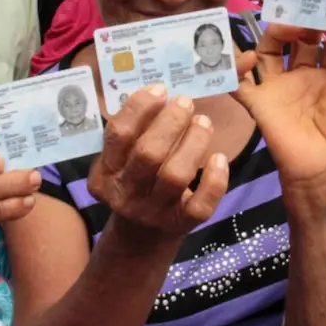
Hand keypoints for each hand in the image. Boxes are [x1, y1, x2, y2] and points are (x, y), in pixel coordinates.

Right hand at [87, 84, 228, 242]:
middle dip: (171, 122)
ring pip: (175, 175)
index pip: (118, 135)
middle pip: (148, 154)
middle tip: (185, 102)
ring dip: (194, 142)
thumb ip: (133, 132)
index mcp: (105, 173)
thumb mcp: (122, 161)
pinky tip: (220, 158)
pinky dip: (214, 179)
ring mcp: (153, 212)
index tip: (160, 89)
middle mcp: (125, 194)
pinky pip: (201, 204)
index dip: (139, 107)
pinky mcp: (180, 224)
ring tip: (203, 122)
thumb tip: (159, 92)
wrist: (141, 236)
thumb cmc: (135, 182)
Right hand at [232, 19, 325, 210]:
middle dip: (298, 19)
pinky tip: (240, 56)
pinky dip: (234, 68)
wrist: (321, 174)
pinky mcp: (258, 103)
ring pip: (268, 51)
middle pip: (295, 38)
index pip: (325, 36)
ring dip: (272, 35)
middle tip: (299, 3)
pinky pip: (240, 83)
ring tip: (281, 27)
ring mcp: (278, 87)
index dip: (324, 17)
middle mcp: (302, 74)